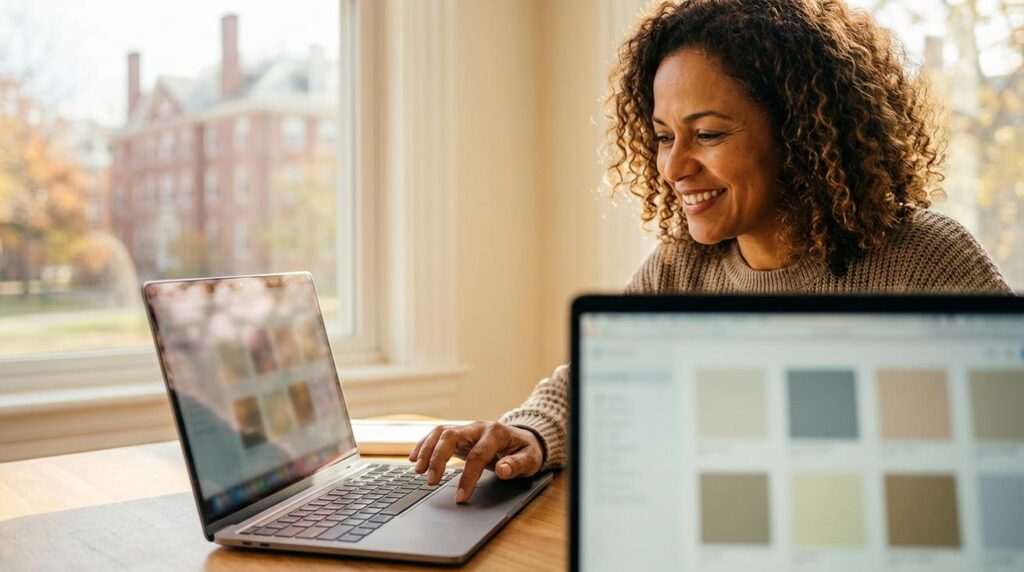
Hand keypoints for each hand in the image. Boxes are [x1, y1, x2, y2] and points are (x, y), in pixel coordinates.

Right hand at [408, 421, 542, 503]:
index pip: (477, 454)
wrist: (523, 438)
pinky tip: (414, 458)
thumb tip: (503, 469)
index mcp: (496, 433)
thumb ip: (517, 464)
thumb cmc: (526, 451)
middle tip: (431, 481)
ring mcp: (467, 429)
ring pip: (441, 433)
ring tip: (418, 471)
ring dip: (427, 450)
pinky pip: (438, 435)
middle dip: (438, 458)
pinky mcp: (459, 434)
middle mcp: (478, 427)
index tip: (461, 497)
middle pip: (451, 436)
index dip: (468, 477)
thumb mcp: (530, 460)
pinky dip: (424, 444)